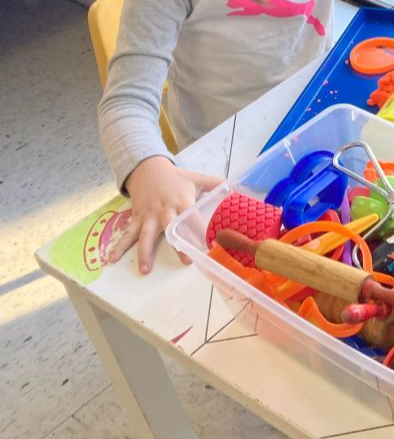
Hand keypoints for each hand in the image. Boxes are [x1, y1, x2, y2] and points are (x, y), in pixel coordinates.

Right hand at [108, 156, 223, 273]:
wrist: (146, 168)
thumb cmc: (175, 176)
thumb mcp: (197, 178)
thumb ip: (216, 184)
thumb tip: (238, 188)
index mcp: (181, 201)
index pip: (192, 217)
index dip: (199, 230)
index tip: (207, 245)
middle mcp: (164, 210)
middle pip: (170, 229)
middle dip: (176, 245)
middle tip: (184, 261)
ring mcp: (148, 215)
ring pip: (145, 235)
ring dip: (144, 252)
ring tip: (144, 270)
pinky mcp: (137, 218)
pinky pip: (127, 233)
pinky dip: (118, 246)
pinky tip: (111, 259)